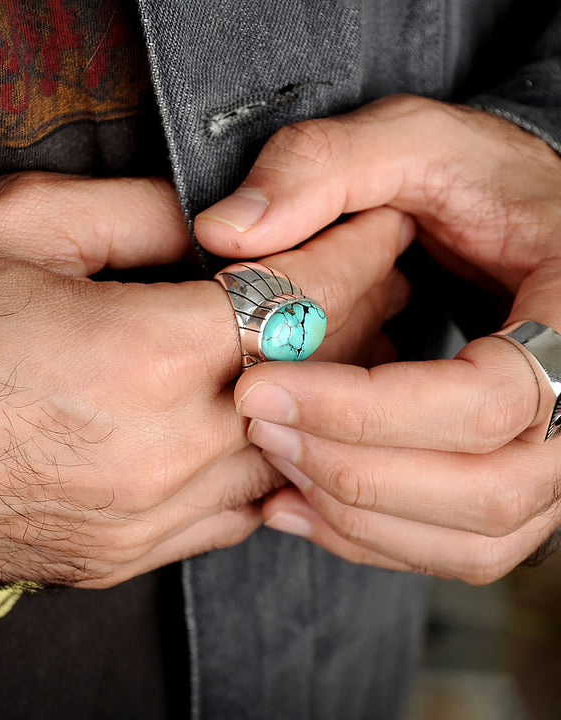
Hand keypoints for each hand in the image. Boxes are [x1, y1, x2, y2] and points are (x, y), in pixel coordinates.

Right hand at [0, 174, 407, 587]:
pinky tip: (257, 428)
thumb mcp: (23, 227)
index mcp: (139, 360)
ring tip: (325, 352)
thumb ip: (140, 215)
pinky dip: (258, 465)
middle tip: (373, 284)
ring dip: (313, 399)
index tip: (377, 233)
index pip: (293, 303)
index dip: (350, 258)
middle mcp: (157, 453)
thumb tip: (209, 225)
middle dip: (356, 322)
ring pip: (280, 458)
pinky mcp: (121, 554)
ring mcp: (143, 518)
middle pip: (307, 383)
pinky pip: (229, 515)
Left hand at [196, 94, 560, 583]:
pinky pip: (461, 547)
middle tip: (257, 423)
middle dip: (351, 467)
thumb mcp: (411, 143)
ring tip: (272, 460)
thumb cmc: (480, 182)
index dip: (364, 409)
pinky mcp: (521, 483)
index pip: (485, 402)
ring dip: (358, 514)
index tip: (262, 388)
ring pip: (473, 538)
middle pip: (483, 488)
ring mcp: (559, 458)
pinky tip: (296, 501)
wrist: (530, 226)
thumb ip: (322, 167)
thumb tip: (225, 231)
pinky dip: (374, 538)